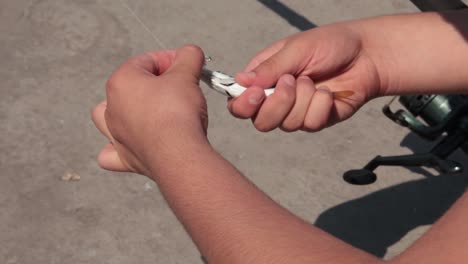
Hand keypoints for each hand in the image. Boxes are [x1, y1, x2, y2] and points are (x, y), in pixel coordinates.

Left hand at [91, 45, 207, 175]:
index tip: (187, 67)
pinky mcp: (125, 158)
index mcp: (121, 82)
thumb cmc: (177, 114)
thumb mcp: (187, 74)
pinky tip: (129, 145)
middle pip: (130, 86)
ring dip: (125, 112)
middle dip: (154, 84)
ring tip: (147, 112)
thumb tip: (190, 52)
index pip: (147, 61)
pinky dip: (116, 149)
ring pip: (108, 117)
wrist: (178, 155)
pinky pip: (110, 153)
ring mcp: (116, 134)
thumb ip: (188, 57)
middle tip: (179, 88)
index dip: (171, 60)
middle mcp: (112, 108)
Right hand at [228, 24, 382, 131]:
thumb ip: (269, 68)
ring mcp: (296, 112)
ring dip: (304, 100)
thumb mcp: (296, 49)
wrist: (366, 54)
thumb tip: (240, 81)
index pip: (239, 102)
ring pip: (286, 125)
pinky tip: (329, 93)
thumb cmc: (329, 44)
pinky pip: (310, 124)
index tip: (258, 94)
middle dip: (279, 103)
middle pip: (260, 122)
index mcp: (264, 79)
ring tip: (315, 81)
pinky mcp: (315, 120)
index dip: (244, 104)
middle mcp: (276, 98)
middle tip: (294, 80)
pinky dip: (321, 106)